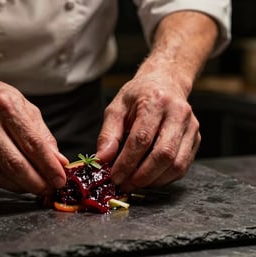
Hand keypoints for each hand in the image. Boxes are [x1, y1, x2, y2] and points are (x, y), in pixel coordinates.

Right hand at [0, 68, 67, 194]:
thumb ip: (43, 135)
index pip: (33, 144)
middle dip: (37, 183)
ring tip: (36, 186)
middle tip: (50, 189)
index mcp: (6, 107)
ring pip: (1, 175)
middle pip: (15, 164)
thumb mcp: (25, 107)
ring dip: (23, 187)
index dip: (49, 166)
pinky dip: (6, 184)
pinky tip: (17, 181)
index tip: (60, 179)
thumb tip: (58, 161)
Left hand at [96, 67, 199, 191]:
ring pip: (176, 164)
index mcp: (156, 101)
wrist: (165, 82)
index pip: (142, 138)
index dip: (127, 162)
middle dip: (142, 175)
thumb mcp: (117, 108)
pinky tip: (149, 178)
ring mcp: (191, 127)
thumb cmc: (139, 95)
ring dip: (154, 180)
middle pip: (163, 154)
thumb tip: (102, 159)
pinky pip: (182, 166)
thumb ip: (108, 134)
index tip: (115, 176)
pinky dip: (164, 178)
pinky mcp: (196, 138)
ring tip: (134, 183)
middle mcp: (178, 113)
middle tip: (125, 184)